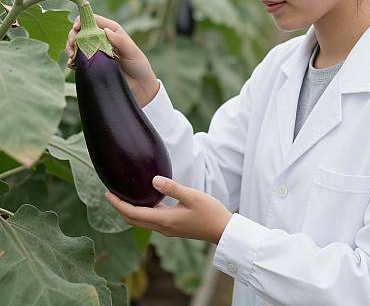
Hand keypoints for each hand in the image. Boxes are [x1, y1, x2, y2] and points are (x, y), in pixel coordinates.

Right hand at [66, 14, 158, 105]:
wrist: (139, 86)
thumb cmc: (138, 66)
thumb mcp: (132, 52)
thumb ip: (120, 41)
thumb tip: (105, 31)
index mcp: (112, 31)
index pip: (93, 20)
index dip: (81, 21)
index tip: (76, 28)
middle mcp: (102, 39)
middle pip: (81, 31)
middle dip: (72, 36)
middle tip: (71, 46)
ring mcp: (96, 51)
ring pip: (77, 44)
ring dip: (70, 48)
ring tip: (71, 57)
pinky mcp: (92, 64)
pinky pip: (78, 60)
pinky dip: (72, 61)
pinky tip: (72, 65)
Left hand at [105, 176, 232, 244]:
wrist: (222, 230)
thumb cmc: (209, 212)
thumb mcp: (192, 196)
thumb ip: (172, 188)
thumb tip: (153, 180)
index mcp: (164, 220)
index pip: (133, 214)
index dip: (118, 204)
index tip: (107, 193)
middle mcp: (162, 227)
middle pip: (133, 219)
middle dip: (119, 208)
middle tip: (109, 194)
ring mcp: (167, 229)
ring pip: (141, 221)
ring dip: (129, 210)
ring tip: (123, 196)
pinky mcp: (172, 227)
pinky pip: (151, 220)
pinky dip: (142, 211)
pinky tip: (145, 201)